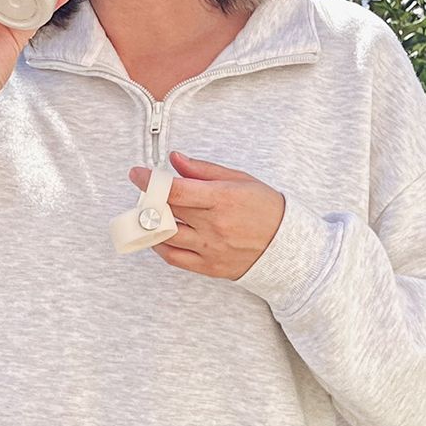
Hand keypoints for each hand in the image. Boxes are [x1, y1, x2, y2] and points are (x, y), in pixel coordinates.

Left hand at [126, 151, 285, 279]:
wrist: (288, 247)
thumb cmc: (266, 209)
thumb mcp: (239, 179)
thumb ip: (203, 170)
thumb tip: (176, 159)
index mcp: (223, 199)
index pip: (176, 190)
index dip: (150, 181)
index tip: (137, 173)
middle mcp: (214, 225)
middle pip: (167, 210)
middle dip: (149, 198)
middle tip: (146, 190)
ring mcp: (211, 248)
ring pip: (165, 236)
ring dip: (150, 222)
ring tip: (149, 211)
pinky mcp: (209, 266)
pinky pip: (174, 258)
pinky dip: (159, 245)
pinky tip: (158, 234)